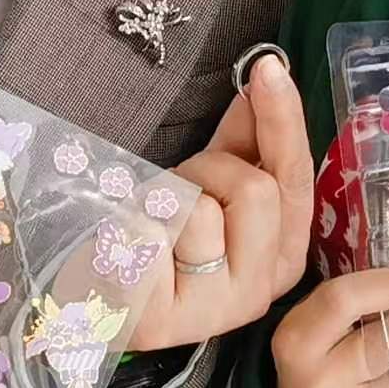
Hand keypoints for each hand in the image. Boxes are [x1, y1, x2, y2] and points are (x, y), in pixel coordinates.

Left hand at [126, 50, 320, 352]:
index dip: (284, 121)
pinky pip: (149, 233)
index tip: (268, 67)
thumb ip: (243, 141)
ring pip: (201, 210)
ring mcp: (214, 312)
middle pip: (256, 189)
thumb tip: (266, 78)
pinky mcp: (162, 319)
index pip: (296, 180)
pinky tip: (124, 251)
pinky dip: (128, 226)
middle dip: (209, 169)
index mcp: (281, 258)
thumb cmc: (156, 241)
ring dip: (165, 201)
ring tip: (150, 226)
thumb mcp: (207, 186)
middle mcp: (259, 292)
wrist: (92, 300)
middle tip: (177, 187)